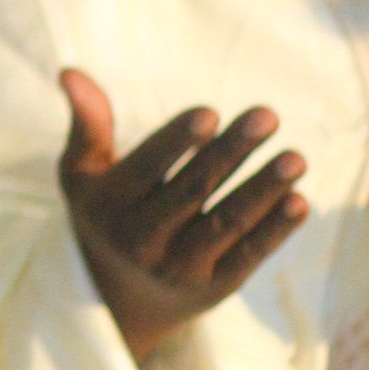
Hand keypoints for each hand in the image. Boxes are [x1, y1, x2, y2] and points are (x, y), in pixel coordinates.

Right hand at [58, 70, 307, 362]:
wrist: (119, 296)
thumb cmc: (108, 214)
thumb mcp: (83, 173)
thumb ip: (87, 125)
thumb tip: (68, 73)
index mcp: (107, 206)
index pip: (145, 169)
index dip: (177, 141)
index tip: (210, 112)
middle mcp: (140, 241)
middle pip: (191, 191)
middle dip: (231, 152)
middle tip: (267, 115)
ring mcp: (178, 269)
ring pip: (226, 224)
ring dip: (263, 190)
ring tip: (296, 158)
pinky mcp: (214, 287)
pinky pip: (248, 256)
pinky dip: (275, 231)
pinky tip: (299, 200)